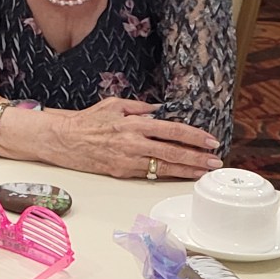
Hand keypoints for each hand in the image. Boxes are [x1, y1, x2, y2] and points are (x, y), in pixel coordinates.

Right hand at [47, 98, 221, 178]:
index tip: (209, 140)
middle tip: (215, 161)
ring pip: (164, 166)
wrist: (64, 139)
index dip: (193, 136)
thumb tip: (159, 111)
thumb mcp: (113, 104)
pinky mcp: (122, 172)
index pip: (170, 130)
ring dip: (187, 169)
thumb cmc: (87, 120)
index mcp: (133, 123)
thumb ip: (138, 107)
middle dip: (197, 157)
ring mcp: (128, 160)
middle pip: (172, 151)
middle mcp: (133, 143)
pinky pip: (150, 173)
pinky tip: (180, 174)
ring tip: (204, 171)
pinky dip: (167, 174)